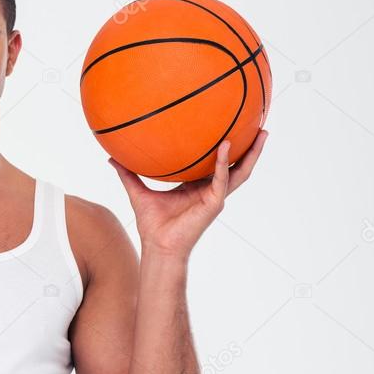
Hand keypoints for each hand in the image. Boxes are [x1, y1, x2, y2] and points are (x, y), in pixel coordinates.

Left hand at [108, 129, 269, 257]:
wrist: (157, 246)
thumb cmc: (151, 224)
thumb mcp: (138, 192)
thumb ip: (127, 174)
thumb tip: (111, 157)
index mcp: (196, 187)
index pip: (214, 164)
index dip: (223, 149)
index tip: (229, 128)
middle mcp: (209, 190)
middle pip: (236, 166)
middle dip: (249, 148)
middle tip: (258, 126)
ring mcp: (215, 197)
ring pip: (240, 172)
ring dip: (252, 154)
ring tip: (261, 134)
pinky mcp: (214, 204)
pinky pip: (222, 180)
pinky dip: (225, 164)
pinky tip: (226, 147)